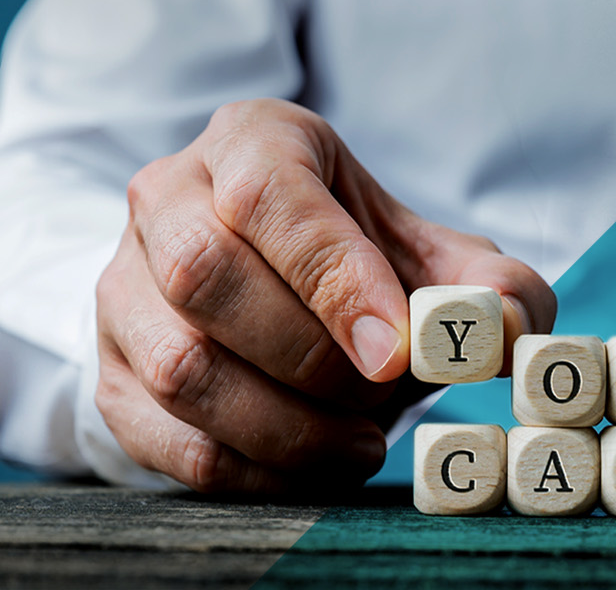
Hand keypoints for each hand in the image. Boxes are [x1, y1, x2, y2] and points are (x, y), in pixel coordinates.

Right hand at [96, 99, 555, 493]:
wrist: (254, 289)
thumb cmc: (345, 261)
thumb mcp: (418, 250)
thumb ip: (483, 283)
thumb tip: (506, 327)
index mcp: (247, 143)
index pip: (266, 195)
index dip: (332, 275)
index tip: (395, 347)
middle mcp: (164, 200)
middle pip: (206, 275)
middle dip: (310, 356)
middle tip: (381, 396)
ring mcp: (122, 289)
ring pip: (180, 367)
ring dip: (284, 426)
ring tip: (356, 442)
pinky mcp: (110, 374)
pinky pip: (168, 439)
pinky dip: (251, 471)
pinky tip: (309, 466)